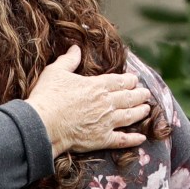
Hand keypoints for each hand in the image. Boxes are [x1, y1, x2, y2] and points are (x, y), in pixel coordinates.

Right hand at [25, 45, 152, 155]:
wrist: (43, 124)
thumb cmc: (48, 97)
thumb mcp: (56, 72)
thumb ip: (69, 60)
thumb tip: (75, 48)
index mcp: (97, 86)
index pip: (120, 81)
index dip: (130, 80)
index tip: (135, 79)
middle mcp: (106, 103)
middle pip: (129, 97)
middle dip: (139, 95)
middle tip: (146, 94)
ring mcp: (106, 122)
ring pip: (130, 116)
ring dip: (140, 112)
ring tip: (147, 109)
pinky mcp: (102, 139)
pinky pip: (122, 140)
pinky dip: (133, 139)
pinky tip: (141, 138)